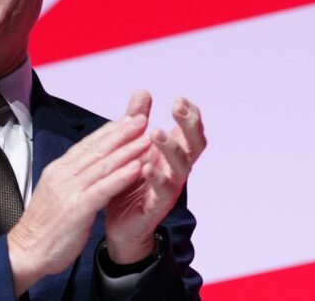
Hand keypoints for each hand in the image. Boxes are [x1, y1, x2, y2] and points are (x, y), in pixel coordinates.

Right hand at [7, 114, 151, 294]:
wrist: (27, 251)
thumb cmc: (44, 227)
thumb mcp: (56, 194)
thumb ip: (72, 178)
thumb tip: (88, 167)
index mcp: (58, 170)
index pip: (87, 144)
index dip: (109, 131)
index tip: (128, 119)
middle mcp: (63, 175)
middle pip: (96, 149)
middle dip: (121, 133)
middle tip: (142, 118)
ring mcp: (69, 190)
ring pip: (103, 165)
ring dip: (127, 150)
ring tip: (147, 138)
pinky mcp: (77, 208)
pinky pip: (103, 188)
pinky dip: (121, 176)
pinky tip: (137, 167)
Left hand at [104, 90, 206, 263]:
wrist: (120, 223)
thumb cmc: (130, 181)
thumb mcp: (131, 146)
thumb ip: (137, 120)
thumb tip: (143, 91)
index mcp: (171, 154)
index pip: (189, 131)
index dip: (190, 115)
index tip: (181, 99)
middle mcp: (175, 169)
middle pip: (193, 145)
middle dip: (188, 125)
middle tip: (177, 107)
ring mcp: (169, 188)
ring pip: (180, 167)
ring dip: (171, 148)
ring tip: (157, 133)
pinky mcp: (156, 206)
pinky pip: (162, 192)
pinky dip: (156, 178)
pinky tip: (146, 167)